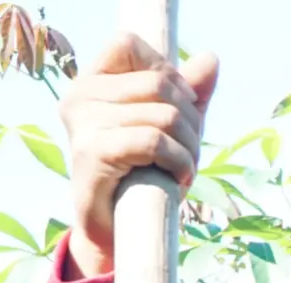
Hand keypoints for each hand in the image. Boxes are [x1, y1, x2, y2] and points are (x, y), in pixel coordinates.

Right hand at [59, 34, 220, 278]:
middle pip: (159, 82)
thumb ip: (188, 94)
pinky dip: (179, 160)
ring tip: (184, 167)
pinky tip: (179, 177)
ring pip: (164, 114)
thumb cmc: (144, 174)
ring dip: (190, 146)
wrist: (118, 230)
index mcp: (91, 81)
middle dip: (191, 118)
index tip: (178, 105)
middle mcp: (80, 96)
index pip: (128, 44)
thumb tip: (211, 59)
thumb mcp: (171, 129)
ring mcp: (83, 123)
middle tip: (191, 148)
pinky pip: (154, 141)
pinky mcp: (93, 152)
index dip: (165, 70)